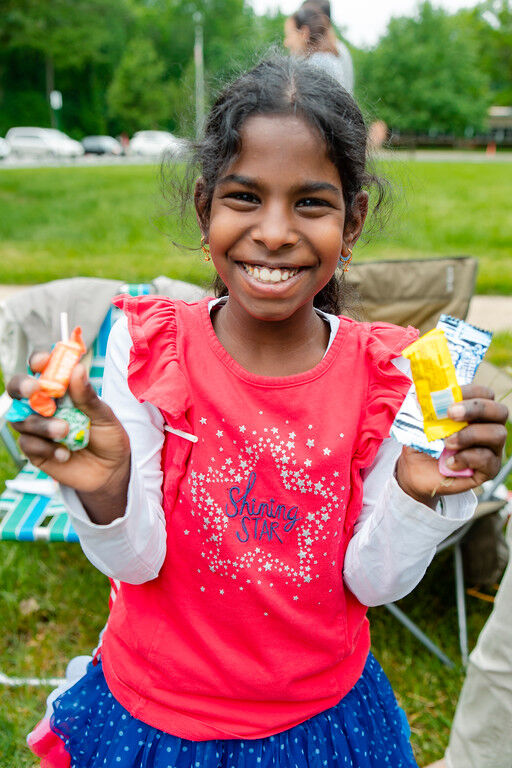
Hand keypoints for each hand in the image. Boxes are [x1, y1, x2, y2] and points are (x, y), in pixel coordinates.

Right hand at [7, 352, 130, 521]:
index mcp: (62, 389)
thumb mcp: (104, 415)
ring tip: (65, 431)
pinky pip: (28, 443)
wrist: (111, 470)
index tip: (44, 361)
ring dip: (42, 424)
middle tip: (35, 389)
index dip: (39, 361)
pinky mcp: (35, 449)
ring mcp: (37, 427)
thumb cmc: (108, 436)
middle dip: (22, 386)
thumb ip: (88, 396)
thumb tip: (77, 368)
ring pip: (22, 418)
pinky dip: (46, 447)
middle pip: (18, 388)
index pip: (43, 368)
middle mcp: (44, 404)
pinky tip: (65, 453)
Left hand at [396, 384, 507, 506]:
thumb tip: (423, 394)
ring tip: (447, 442)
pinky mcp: (489, 469)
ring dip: (470, 435)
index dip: (469, 392)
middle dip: (476, 409)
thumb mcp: (418, 422)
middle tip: (452, 414)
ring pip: (497, 434)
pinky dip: (466, 458)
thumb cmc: (422, 442)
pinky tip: (449, 462)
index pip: (485, 394)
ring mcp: (492, 449)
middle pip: (499, 411)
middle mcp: (488, 427)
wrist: (415, 471)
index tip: (448, 398)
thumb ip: (424, 408)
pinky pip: (488, 460)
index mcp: (474, 412)